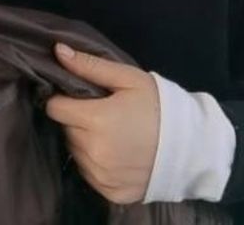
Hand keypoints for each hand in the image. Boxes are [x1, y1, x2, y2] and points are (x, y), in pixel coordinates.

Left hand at [45, 43, 159, 203]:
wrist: (188, 146)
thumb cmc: (157, 106)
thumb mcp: (128, 78)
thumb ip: (90, 65)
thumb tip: (58, 50)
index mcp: (95, 120)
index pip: (55, 108)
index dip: (63, 99)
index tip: (77, 97)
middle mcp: (93, 151)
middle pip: (66, 130)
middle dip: (78, 119)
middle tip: (102, 112)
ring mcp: (100, 175)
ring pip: (75, 152)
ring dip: (85, 141)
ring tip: (111, 132)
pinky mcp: (108, 191)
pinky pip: (88, 173)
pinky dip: (96, 162)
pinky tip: (116, 152)